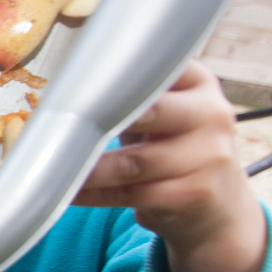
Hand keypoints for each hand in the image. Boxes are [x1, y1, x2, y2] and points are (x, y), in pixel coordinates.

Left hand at [72, 61, 266, 271]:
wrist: (218, 205)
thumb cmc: (175, 147)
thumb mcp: (166, 111)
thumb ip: (133, 91)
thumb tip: (65, 81)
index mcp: (199, 83)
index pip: (157, 67)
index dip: (115, 74)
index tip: (75, 80)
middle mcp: (211, 115)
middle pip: (149, 112)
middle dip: (100, 118)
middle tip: (58, 123)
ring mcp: (209, 157)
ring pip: (133, 162)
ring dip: (88, 168)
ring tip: (52, 165)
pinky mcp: (194, 194)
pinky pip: (131, 194)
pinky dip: (94, 194)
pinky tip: (69, 191)